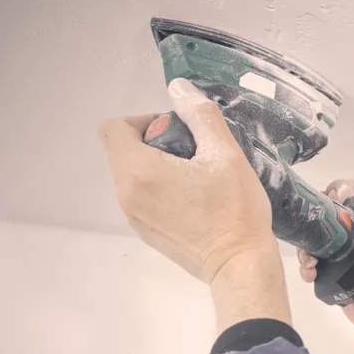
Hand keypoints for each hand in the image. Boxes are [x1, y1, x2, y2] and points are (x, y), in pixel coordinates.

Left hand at [98, 78, 277, 284]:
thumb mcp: (226, 154)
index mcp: (138, 170)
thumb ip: (200, 115)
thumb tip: (178, 88)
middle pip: (122, 151)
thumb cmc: (234, 210)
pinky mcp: (145, 233)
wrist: (239, 265)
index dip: (142, 120)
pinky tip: (194, 201)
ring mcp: (133, 217)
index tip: (176, 131)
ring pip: (132, 175)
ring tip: (196, 178)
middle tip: (193, 154)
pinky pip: (141, 197)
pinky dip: (159, 190)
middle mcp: (126, 194)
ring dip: (156, 167)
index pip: (114, 128)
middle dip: (153, 142)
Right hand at [297, 180, 353, 353]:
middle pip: (326, 212)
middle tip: (315, 228)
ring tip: (311, 261)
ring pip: (313, 238)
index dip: (340, 189)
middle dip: (315, 215)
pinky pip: (310, 265)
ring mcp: (339, 257)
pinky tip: (310, 273)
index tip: (336, 198)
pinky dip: (305, 266)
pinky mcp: (329, 277)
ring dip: (306, 244)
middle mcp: (353, 237)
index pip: (352, 196)